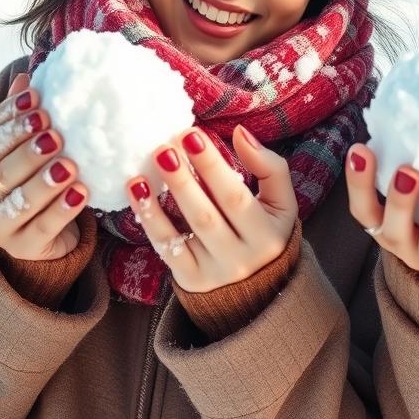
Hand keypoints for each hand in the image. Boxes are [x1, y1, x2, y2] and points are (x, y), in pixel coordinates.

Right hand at [0, 72, 88, 259]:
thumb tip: (26, 76)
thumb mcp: (28, 148)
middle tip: (56, 135)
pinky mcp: (22, 247)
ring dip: (45, 182)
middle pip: (3, 169)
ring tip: (70, 166)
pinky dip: (62, 210)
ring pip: (20, 201)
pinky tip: (81, 194)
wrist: (45, 232)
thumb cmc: (36, 179)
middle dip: (29, 150)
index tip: (39, 102)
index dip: (13, 119)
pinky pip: (42, 228)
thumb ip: (23, 117)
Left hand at [127, 125, 297, 292]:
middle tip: (165, 147)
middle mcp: (242, 257)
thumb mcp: (281, 202)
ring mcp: (214, 272)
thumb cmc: (266, 229)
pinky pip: (166, 249)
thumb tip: (241, 133)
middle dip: (184, 179)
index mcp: (267, 234)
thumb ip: (269, 167)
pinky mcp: (191, 280)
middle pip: (207, 215)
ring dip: (161, 198)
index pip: (235, 196)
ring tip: (147, 167)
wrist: (260, 285)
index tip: (192, 135)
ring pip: (185, 232)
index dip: (213, 166)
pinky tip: (137, 191)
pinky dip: (149, 220)